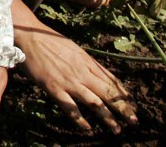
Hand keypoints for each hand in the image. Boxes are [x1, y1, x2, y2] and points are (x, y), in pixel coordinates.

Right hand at [18, 18, 136, 132]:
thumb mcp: (74, 48)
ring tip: (117, 129)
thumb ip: (87, 62)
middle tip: (134, 121)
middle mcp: (82, 72)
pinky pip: (71, 108)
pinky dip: (80, 120)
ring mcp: (69, 81)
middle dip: (123, 109)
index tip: (133, 105)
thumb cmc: (51, 41)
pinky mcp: (55, 88)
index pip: (112, 80)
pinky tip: (87, 128)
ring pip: (95, 102)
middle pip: (108, 93)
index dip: (124, 94)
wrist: (31, 36)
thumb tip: (99, 73)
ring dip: (108, 117)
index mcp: (88, 61)